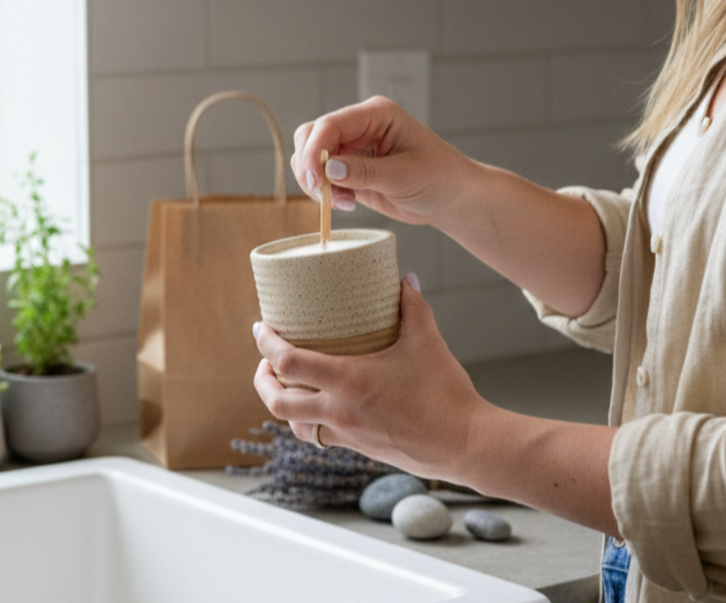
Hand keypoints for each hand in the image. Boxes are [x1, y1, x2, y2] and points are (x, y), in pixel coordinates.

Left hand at [252, 274, 491, 481]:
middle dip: (262, 379)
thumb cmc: (446, 392)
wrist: (465, 443)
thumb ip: (413, 306)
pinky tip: (315, 408)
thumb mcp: (427, 341)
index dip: (266, 345)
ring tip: (283, 385)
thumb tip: (404, 278)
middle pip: (277, 401)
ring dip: (281, 404)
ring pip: (294, 424)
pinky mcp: (358, 447)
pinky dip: (307, 422)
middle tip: (264, 361)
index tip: (260, 328)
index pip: (288, 363)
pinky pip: (318, 437)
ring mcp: (347, 433)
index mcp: (349, 381)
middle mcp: (339, 410)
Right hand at [291, 96, 475, 225]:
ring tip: (343, 202)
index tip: (315, 180)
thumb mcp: (404, 176)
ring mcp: (352, 148)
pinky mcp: (349, 169)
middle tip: (322, 193)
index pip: (330, 125)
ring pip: (309, 157)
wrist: (452, 199)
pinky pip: (321, 177)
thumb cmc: (440, 178)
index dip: (314, 151)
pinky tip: (348, 203)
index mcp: (376, 115)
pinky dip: (325, 193)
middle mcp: (359, 127)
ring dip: (317, 182)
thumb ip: (363, 172)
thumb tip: (327, 168)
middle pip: (311, 136)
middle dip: (309, 166)